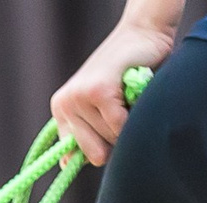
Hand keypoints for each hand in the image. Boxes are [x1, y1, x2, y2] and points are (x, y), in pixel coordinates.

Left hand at [51, 17, 174, 165]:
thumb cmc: (128, 71)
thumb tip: (66, 167)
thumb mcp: (101, 104)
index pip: (74, 156)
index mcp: (61, 109)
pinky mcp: (99, 91)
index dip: (99, 151)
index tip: (110, 136)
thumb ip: (87, 132)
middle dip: (115, 141)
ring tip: (129, 96)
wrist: (144, 32)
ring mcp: (80, 97)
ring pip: (110, 139)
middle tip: (124, 112)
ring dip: (128, 124)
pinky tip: (135, 94)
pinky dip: (134, 116)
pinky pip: (119, 125)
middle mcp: (65, 104)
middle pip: (94, 153)